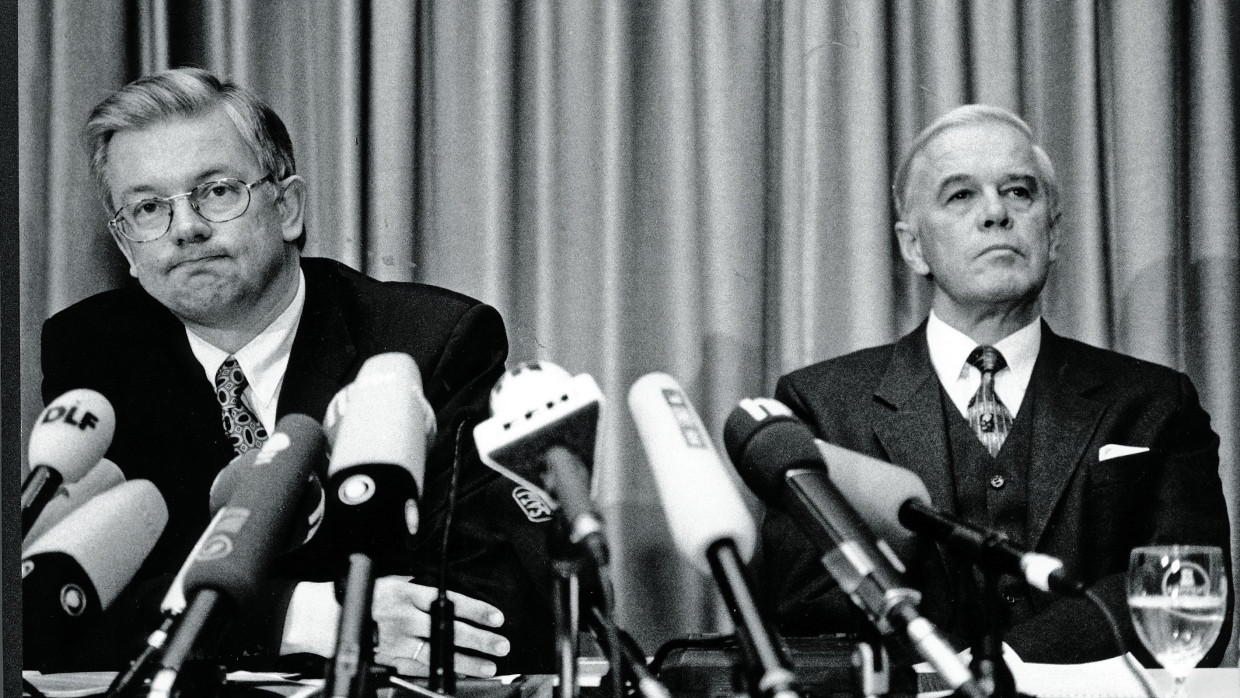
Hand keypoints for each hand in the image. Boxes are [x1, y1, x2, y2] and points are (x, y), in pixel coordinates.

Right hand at [371, 576, 509, 677]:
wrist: (327, 618)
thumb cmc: (363, 596)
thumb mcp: (392, 581)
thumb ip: (418, 590)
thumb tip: (447, 597)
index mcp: (405, 592)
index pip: (448, 602)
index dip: (476, 610)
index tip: (496, 617)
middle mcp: (403, 617)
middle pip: (448, 630)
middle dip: (480, 639)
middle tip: (501, 644)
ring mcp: (396, 641)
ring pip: (438, 654)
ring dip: (467, 662)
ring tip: (489, 666)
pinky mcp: (389, 660)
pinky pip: (421, 669)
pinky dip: (443, 672)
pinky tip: (461, 675)